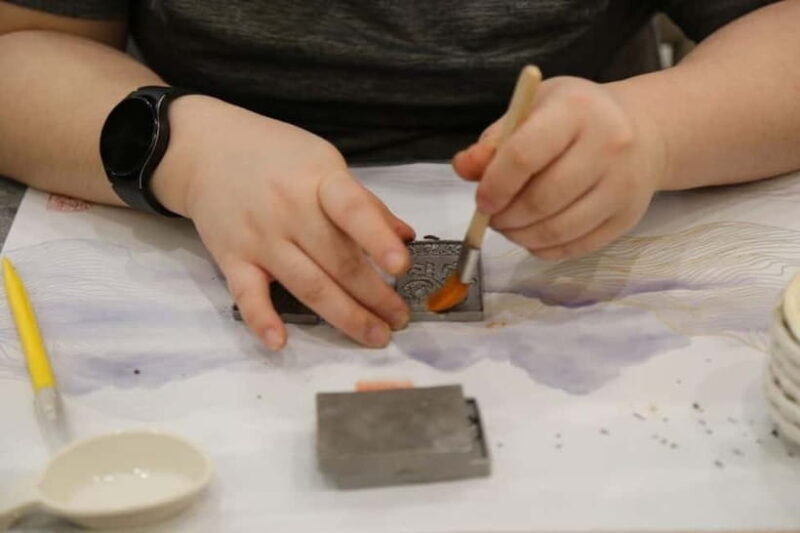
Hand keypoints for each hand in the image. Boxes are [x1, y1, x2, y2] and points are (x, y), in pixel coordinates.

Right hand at [152, 96, 414, 349]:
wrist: (205, 149)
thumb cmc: (275, 155)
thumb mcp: (325, 163)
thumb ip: (364, 203)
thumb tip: (405, 236)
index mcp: (319, 181)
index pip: (353, 211)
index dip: (378, 240)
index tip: (402, 267)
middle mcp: (289, 211)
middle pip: (337, 260)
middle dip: (374, 295)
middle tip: (400, 319)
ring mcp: (259, 237)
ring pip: (307, 284)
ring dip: (344, 315)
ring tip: (375, 335)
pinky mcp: (232, 258)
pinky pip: (247, 294)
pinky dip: (262, 319)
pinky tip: (280, 342)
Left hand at [452, 77, 666, 259]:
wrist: (643, 130)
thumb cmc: (576, 117)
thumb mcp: (533, 110)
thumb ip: (494, 141)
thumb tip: (464, 169)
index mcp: (576, 110)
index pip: (524, 155)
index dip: (495, 185)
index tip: (481, 200)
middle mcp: (608, 145)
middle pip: (542, 200)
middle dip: (506, 217)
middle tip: (493, 217)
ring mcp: (623, 185)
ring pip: (558, 230)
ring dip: (522, 236)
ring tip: (510, 226)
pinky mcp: (628, 217)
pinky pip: (575, 247)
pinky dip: (544, 249)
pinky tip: (533, 236)